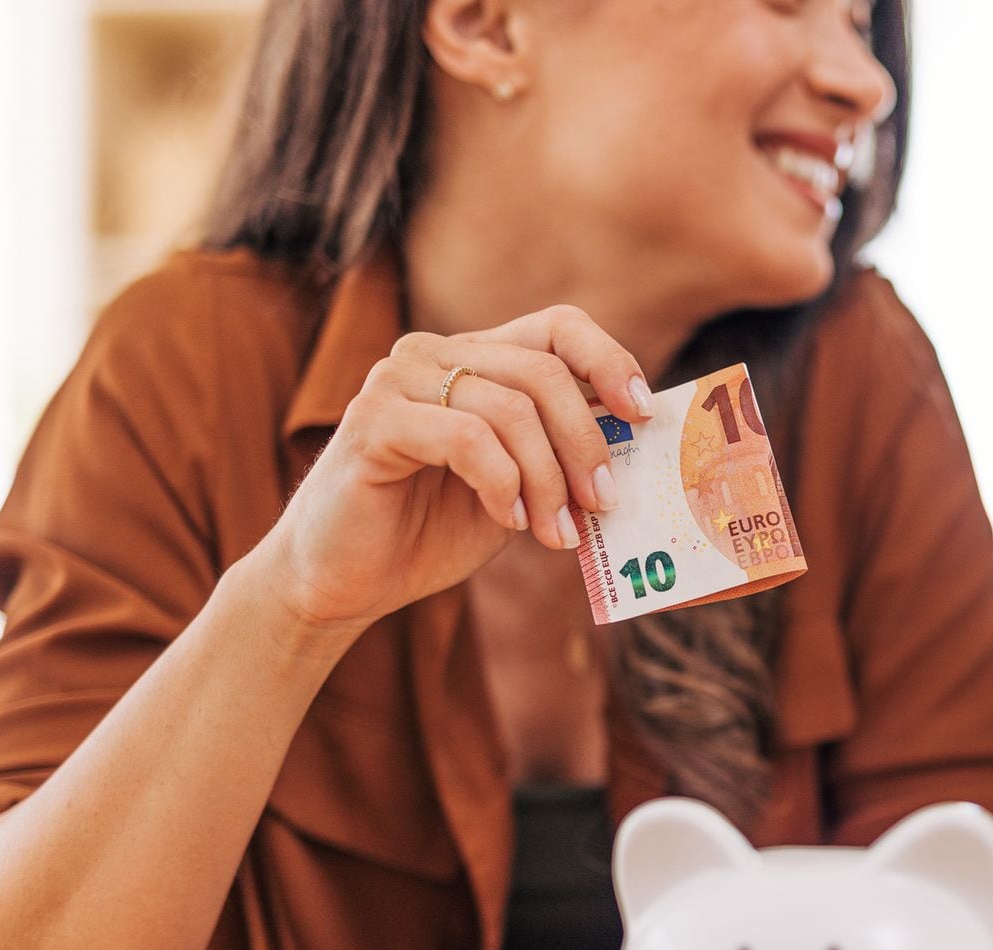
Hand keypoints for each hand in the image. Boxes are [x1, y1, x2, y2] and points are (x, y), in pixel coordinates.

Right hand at [252, 305, 653, 632]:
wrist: (348, 581)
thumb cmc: (434, 530)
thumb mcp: (521, 486)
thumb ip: (564, 454)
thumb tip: (640, 441)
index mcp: (477, 358)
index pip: (559, 326)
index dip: (609, 360)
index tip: (644, 412)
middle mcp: (435, 353)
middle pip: (545, 372)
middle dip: (585, 444)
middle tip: (605, 502)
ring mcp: (398, 379)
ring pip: (511, 410)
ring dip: (548, 481)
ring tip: (555, 534)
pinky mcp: (372, 419)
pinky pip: (467, 439)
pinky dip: (502, 484)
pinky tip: (507, 520)